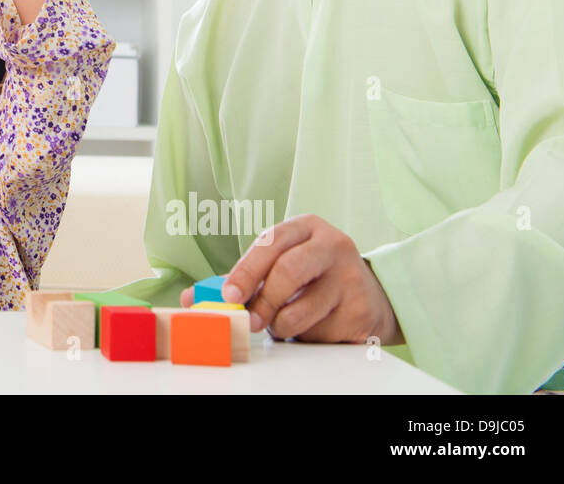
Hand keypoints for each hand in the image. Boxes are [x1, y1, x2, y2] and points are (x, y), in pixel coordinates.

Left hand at [190, 214, 403, 345]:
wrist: (372, 295)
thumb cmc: (312, 276)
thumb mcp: (281, 264)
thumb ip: (240, 278)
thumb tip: (192, 298)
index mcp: (306, 227)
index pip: (271, 242)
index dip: (246, 269)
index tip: (229, 294)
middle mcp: (333, 245)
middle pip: (289, 271)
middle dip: (262, 300)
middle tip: (249, 321)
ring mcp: (351, 277)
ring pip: (301, 309)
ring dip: (281, 325)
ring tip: (281, 323)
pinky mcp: (362, 310)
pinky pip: (320, 331)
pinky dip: (306, 336)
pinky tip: (313, 326)